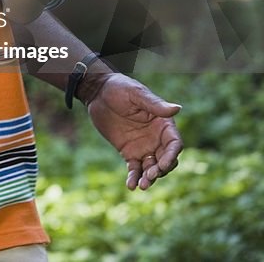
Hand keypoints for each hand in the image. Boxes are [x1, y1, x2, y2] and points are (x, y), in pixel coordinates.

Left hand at [85, 73, 182, 189]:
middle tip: (150, 176)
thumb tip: (177, 109)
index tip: (163, 165)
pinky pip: (134, 168)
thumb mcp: (136, 94)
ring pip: (151, 167)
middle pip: (166, 160)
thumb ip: (154, 105)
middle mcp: (157, 138)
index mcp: (163, 124)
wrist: (98, 93)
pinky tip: (131, 186)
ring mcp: (144, 147)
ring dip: (149, 178)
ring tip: (141, 185)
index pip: (174, 144)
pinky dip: (134, 177)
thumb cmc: (119, 88)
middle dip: (161, 170)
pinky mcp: (129, 152)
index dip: (172, 156)